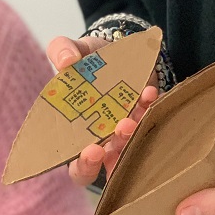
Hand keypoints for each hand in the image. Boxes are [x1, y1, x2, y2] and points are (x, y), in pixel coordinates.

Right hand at [47, 35, 158, 185]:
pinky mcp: (149, 118)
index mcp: (77, 135)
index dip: (85, 166)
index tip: (92, 151)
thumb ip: (61, 50)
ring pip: (134, 147)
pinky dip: (152, 109)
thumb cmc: (89, 59)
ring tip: (137, 111)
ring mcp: (128, 131)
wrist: (120, 49)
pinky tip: (149, 92)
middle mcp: (104, 139)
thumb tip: (66, 61)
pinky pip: (153, 122)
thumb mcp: (73, 50)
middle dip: (119, 152)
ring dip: (137, 132)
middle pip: (111, 165)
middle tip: (122, 128)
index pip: (79, 165)